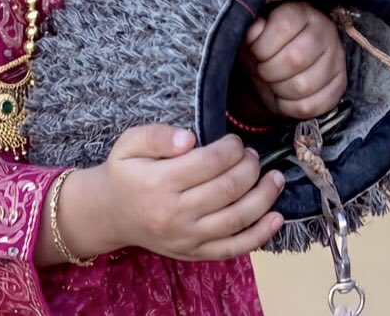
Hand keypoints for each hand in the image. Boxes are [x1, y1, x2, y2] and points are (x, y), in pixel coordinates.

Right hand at [61, 125, 284, 261]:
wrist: (111, 214)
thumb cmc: (124, 172)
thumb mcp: (129, 143)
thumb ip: (156, 135)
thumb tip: (189, 138)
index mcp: (159, 182)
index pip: (208, 163)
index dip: (230, 148)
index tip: (235, 140)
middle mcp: (175, 213)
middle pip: (227, 189)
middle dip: (249, 167)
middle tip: (252, 155)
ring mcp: (187, 238)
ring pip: (237, 218)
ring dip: (264, 197)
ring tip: (275, 178)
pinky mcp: (194, 253)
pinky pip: (234, 248)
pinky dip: (260, 235)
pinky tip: (277, 217)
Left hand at [242, 2, 346, 119]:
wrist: (279, 63)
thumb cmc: (265, 43)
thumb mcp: (253, 32)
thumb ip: (251, 30)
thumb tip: (254, 32)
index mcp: (302, 11)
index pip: (282, 26)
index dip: (261, 45)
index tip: (254, 52)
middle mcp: (326, 31)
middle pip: (295, 59)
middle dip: (268, 71)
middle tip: (261, 70)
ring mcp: (337, 59)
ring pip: (304, 86)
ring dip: (278, 90)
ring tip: (272, 82)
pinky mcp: (340, 84)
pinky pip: (313, 106)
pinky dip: (290, 108)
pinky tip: (283, 97)